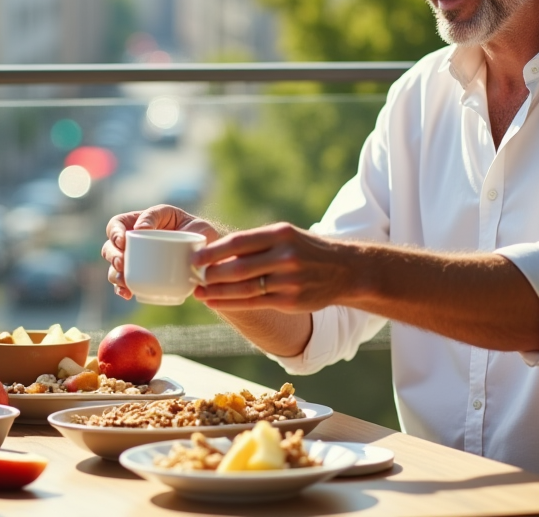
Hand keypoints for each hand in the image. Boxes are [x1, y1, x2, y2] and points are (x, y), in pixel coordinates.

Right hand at [102, 205, 224, 298]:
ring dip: (115, 274)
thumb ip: (162, 215)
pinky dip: (122, 289)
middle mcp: (134, 243)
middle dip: (113, 255)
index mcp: (141, 223)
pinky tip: (127, 294)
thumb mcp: (180, 215)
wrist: (211, 257)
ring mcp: (137, 261)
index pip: (117, 224)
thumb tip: (141, 229)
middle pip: (110, 247)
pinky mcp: (143, 277)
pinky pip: (126, 284)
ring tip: (124, 282)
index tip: (123, 241)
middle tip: (122, 263)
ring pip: (115, 267)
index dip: (114, 232)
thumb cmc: (198, 231)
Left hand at [193, 223, 356, 312]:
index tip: (194, 258)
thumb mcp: (286, 236)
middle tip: (193, 276)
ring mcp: (289, 280)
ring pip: (244, 288)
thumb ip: (256, 243)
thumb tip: (216, 251)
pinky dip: (231, 304)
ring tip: (199, 292)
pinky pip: (254, 303)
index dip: (213, 252)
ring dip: (217, 292)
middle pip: (238, 268)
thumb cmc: (306, 250)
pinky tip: (215, 302)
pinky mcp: (290, 301)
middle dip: (211, 274)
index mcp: (280, 234)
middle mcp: (285, 256)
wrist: (344, 270)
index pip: (239, 242)